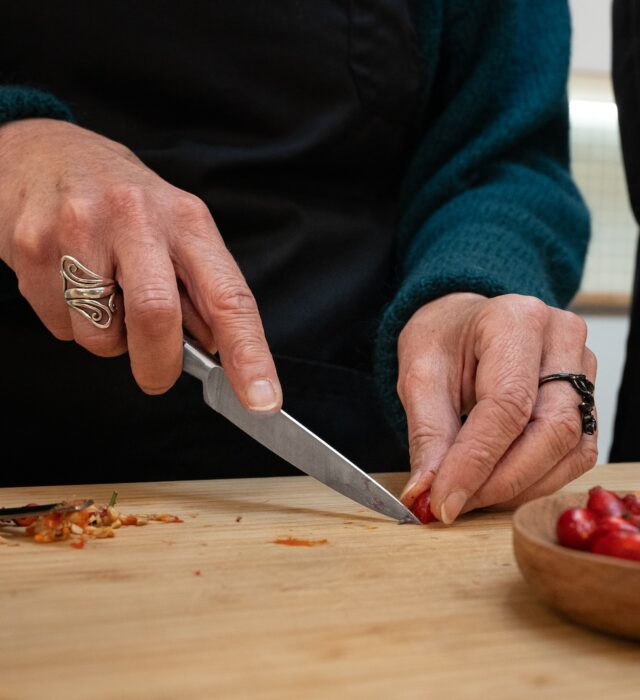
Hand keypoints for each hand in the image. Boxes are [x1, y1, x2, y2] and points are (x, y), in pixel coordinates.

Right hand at [0, 118, 280, 409]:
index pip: (229, 297)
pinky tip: (70, 284)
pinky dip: (73, 325)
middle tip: (158, 375)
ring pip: (101, 335)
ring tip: (103, 299)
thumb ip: (198, 288)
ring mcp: (79, 228)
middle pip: (157, 318)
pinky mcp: (32, 246)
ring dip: (110, 341)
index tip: (262, 399)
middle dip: (159, 366)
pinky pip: (60, 326)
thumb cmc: (120, 200)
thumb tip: (218, 349)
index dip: (249, 354)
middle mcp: (135, 217)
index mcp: (186, 219)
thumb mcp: (174, 228)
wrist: (41, 150)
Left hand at [397, 293, 597, 522]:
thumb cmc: (442, 341)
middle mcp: (562, 339)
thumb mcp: (419, 376)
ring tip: (470, 496)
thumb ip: (427, 435)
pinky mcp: (588, 399)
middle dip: (502, 480)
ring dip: (519, 486)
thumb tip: (427, 493)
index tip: (443, 501)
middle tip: (455, 505)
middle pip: (551, 429)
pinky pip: (575, 454)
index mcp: (516, 320)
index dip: (476, 462)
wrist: (463, 325)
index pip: (507, 404)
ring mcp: (584, 368)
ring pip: (569, 449)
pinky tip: (498, 485)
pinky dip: (536, 480)